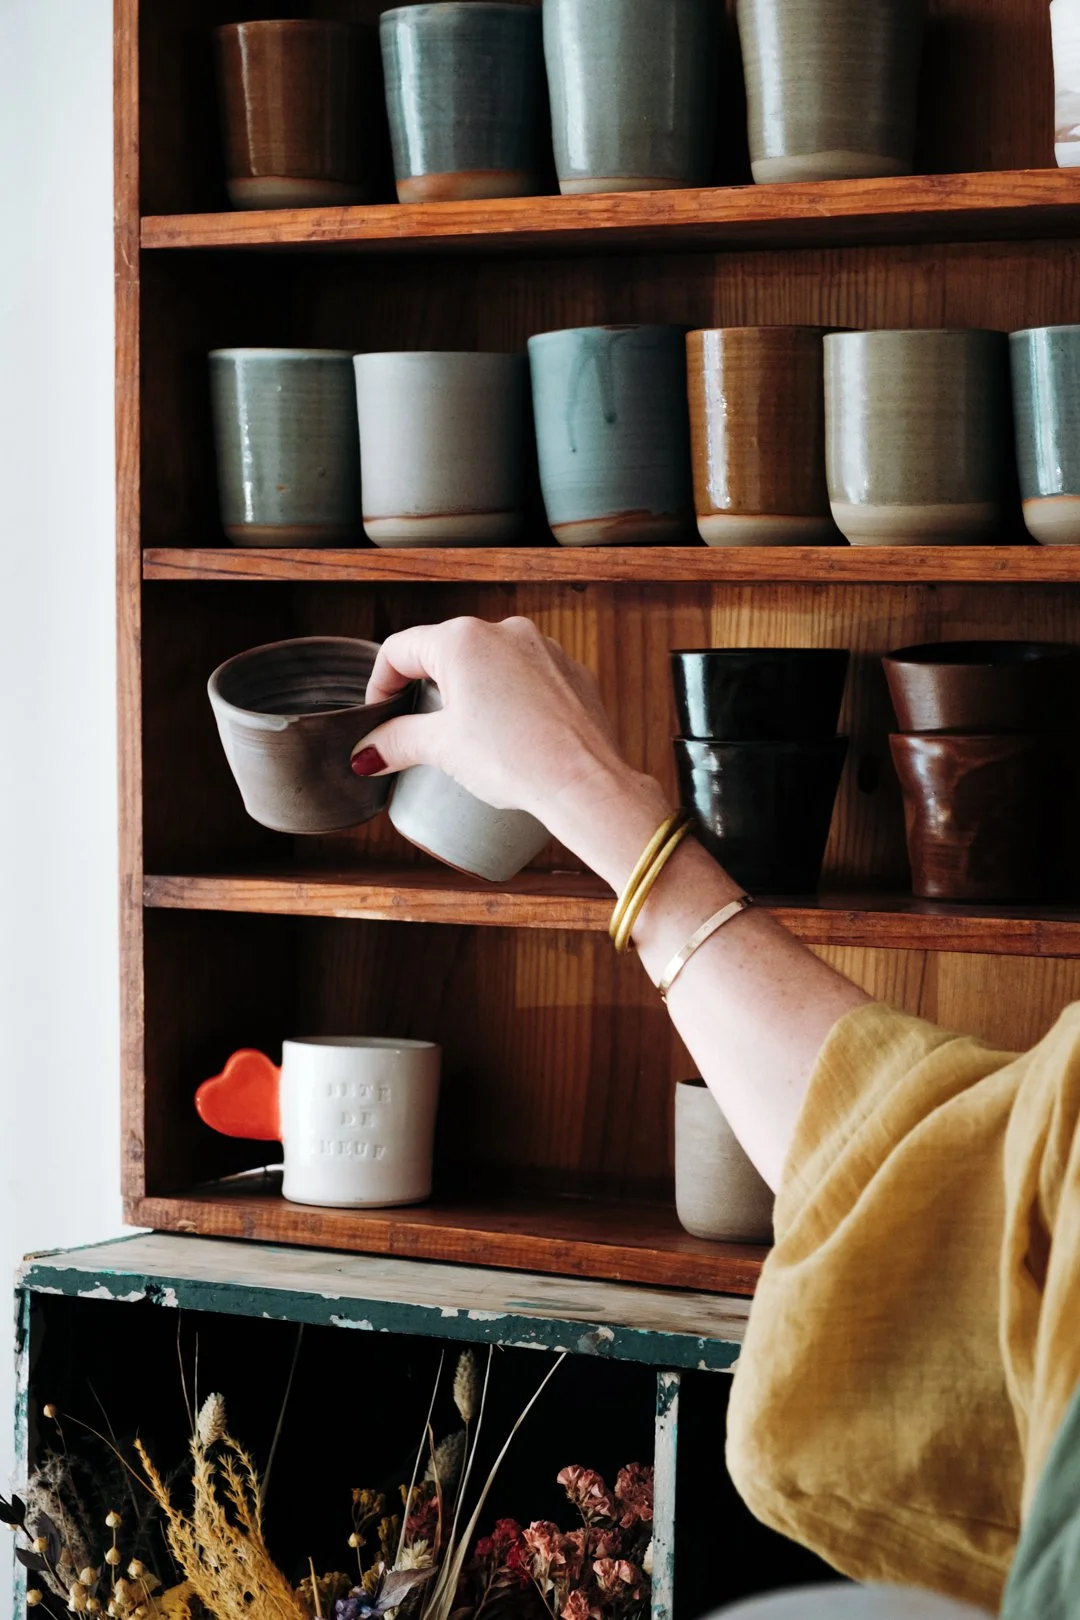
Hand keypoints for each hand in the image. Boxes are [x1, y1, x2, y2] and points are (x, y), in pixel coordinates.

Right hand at [351, 616, 669, 888]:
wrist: (584, 782)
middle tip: (420, 729)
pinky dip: (512, 699)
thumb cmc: (515, 760)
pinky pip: (528, 678)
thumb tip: (367, 752)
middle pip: (446, 653)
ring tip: (470, 736)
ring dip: (473, 692)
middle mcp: (505, 632)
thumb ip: (397, 742)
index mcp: (463, 640)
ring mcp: (544, 649)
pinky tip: (511, 734)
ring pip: (491, 663)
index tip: (379, 715)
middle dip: (428, 689)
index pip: (400, 650)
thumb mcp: (442, 749)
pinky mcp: (571, 672)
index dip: (380, 683)